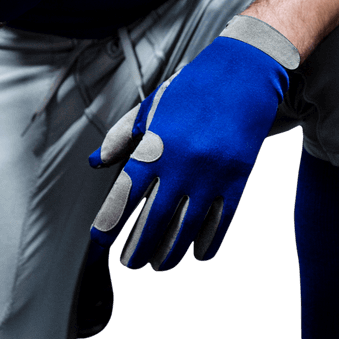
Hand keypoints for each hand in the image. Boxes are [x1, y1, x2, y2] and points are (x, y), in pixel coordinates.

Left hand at [89, 36, 288, 270]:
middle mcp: (181, 164)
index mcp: (156, 145)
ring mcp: (212, 175)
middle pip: (153, 221)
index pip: (125, 194)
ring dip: (169, 253)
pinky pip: (219, 224)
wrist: (242, 75)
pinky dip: (206, 244)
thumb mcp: (152, 107)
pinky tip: (195, 254)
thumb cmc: (191, 91)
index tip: (100, 242)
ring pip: (186, 229)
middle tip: (130, 262)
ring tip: (158, 264)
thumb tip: (95, 163)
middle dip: (138, 248)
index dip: (110, 222)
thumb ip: (121, 136)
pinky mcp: (237, 180)